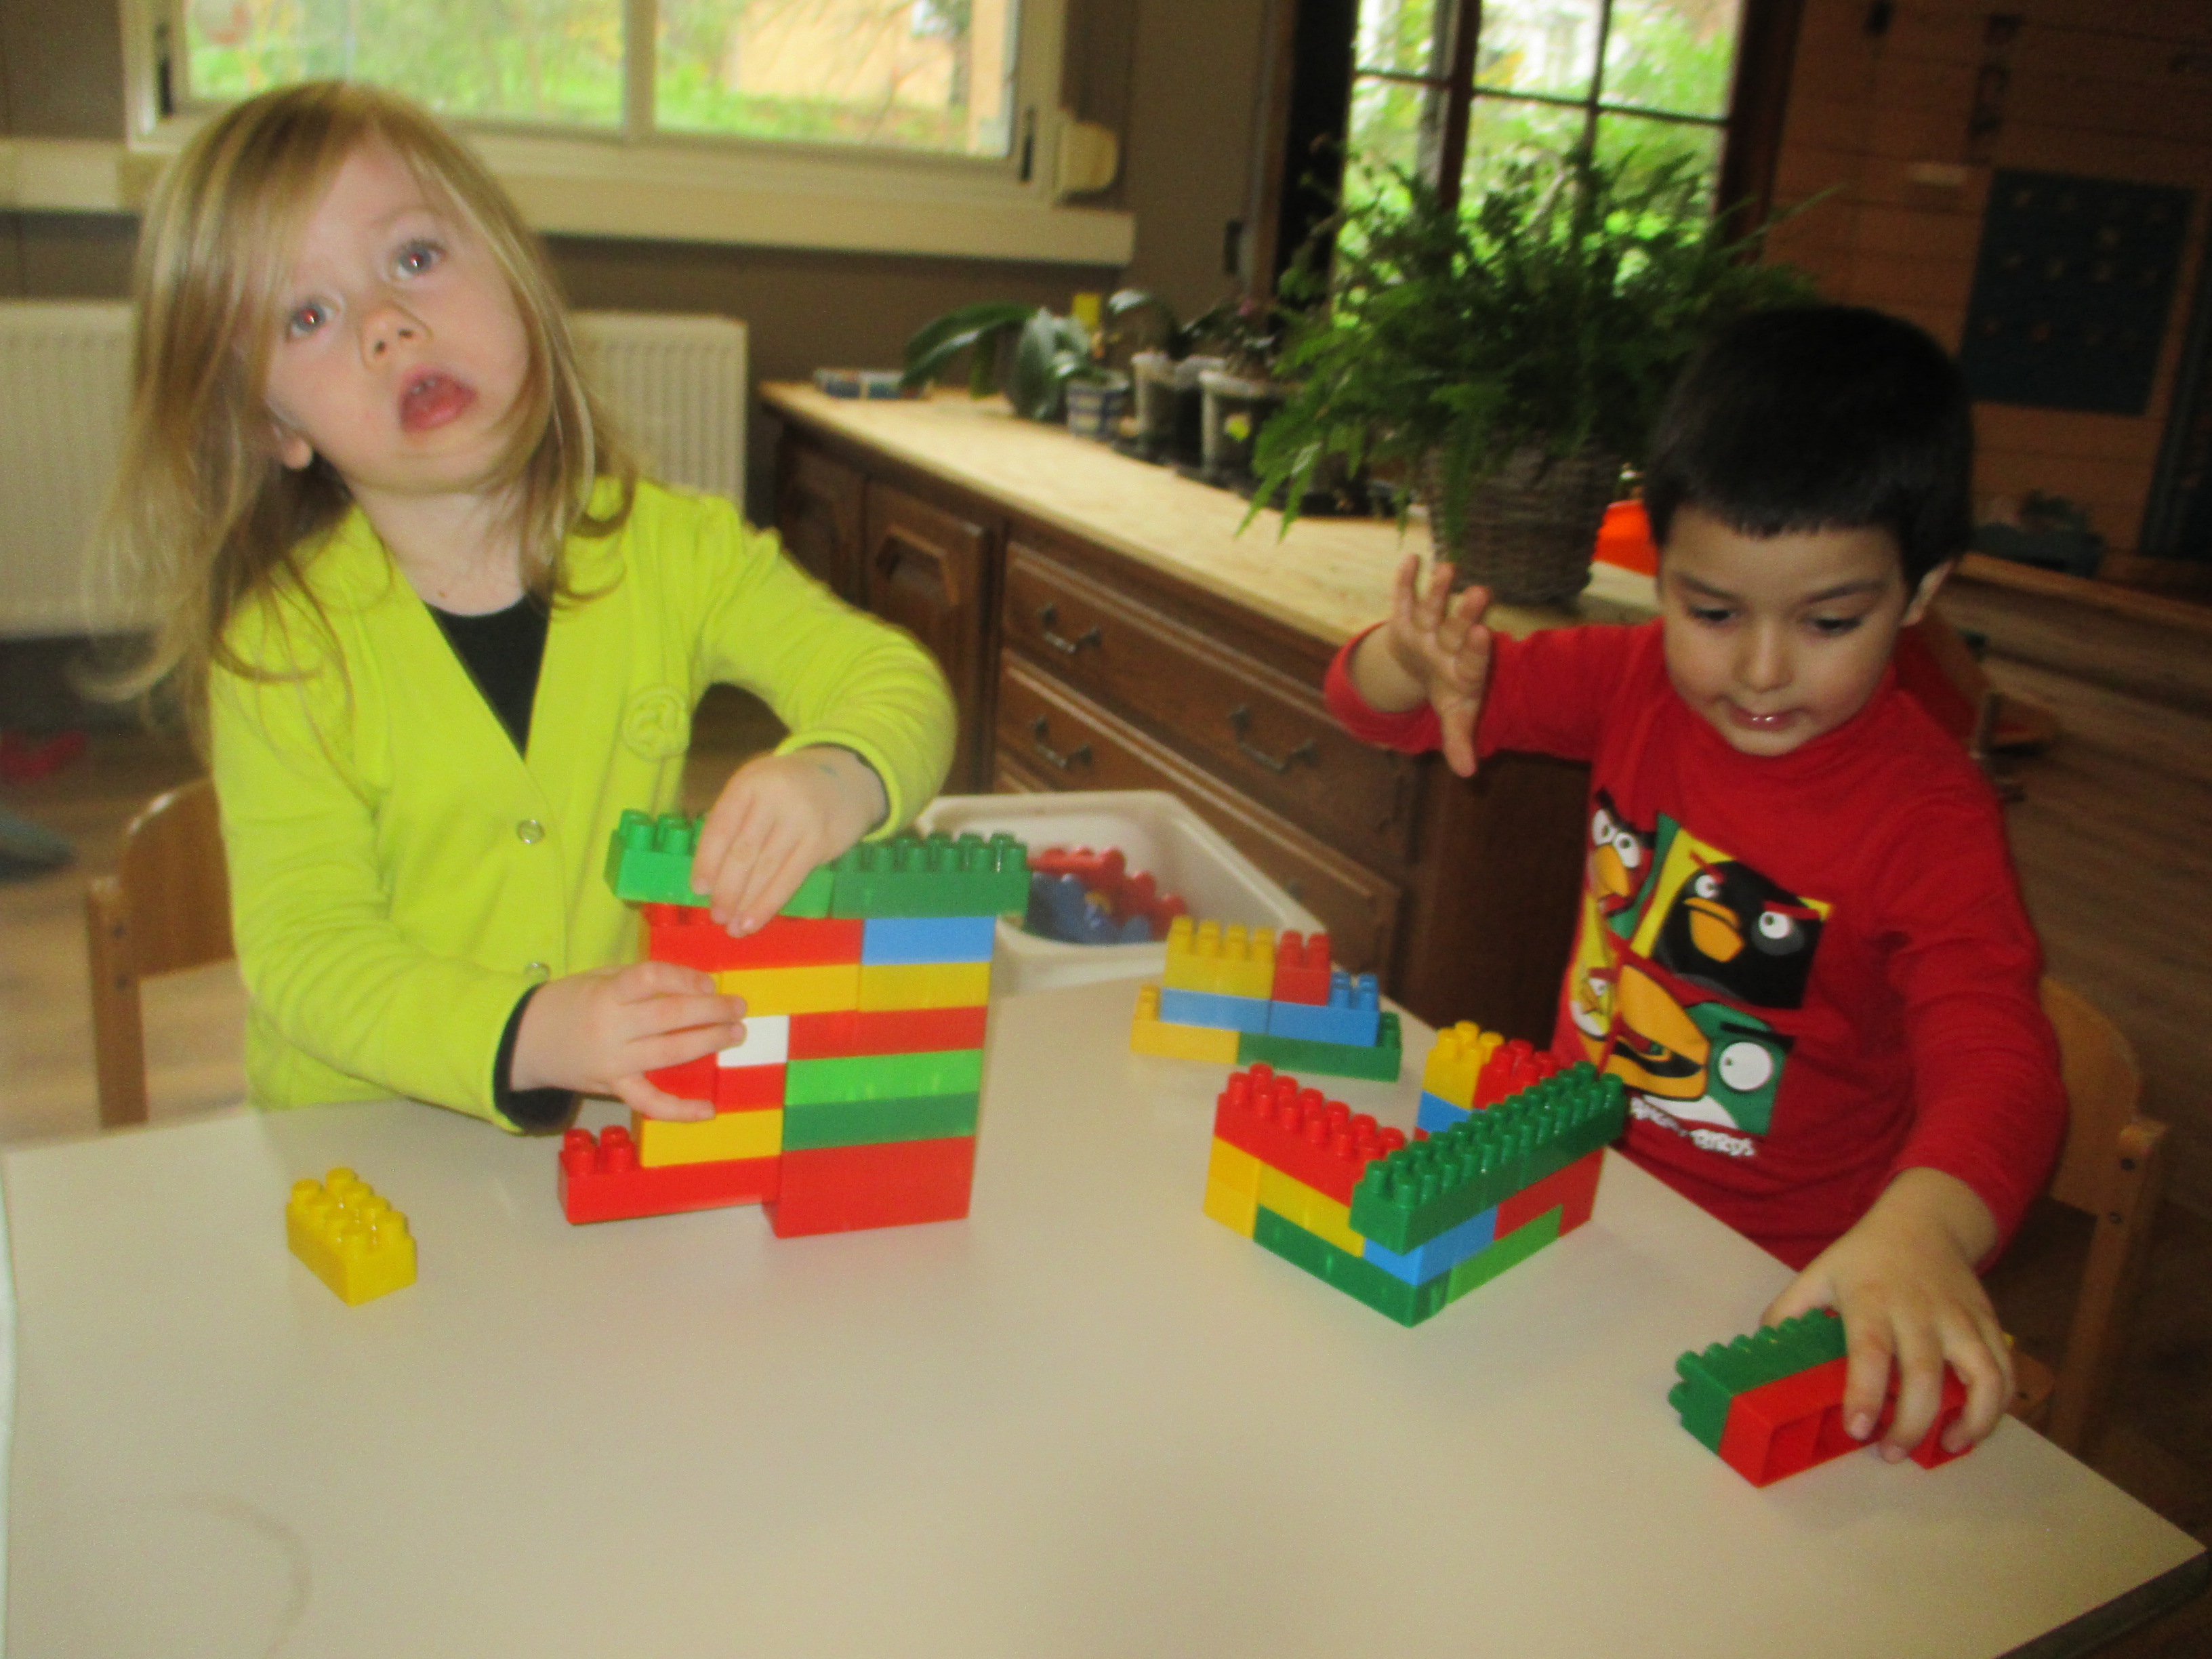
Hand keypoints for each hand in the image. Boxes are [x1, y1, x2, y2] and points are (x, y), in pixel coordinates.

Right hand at [512, 960, 743, 1121]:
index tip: (709, 982)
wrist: (526, 1040)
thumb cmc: (569, 1002)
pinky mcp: (613, 1088)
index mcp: (607, 993)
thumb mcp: (598, 977)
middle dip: (710, 1012)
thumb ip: (639, 980)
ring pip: (668, 1054)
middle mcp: (612, 1027)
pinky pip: (649, 1101)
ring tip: (735, 1034)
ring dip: (707, 1044)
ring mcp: (614, 1061)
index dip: (683, 978)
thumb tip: (691, 983)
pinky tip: (708, 1109)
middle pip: (669, 1017)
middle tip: (739, 1007)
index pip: (649, 979)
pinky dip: (680, 1109)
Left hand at [692, 746, 887, 934]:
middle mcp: (775, 799)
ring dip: (747, 903)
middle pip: (744, 852)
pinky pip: (790, 879)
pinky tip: (754, 922)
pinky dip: (769, 904)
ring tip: (733, 928)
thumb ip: (733, 819)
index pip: (722, 827)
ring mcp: (801, 821)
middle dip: (727, 889)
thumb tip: (711, 875)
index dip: (707, 861)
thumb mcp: (755, 787)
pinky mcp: (820, 842)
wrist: (846, 778)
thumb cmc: (786, 787)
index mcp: (750, 783)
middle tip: (716, 916)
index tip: (698, 889)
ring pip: (767, 870)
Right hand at [1351, 554, 1493, 776]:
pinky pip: (1405, 596)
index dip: (1477, 649)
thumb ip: (1459, 740)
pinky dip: (1406, 579)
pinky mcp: (1407, 616)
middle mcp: (1449, 644)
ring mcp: (1429, 628)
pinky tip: (1411, 559)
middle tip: (1481, 592)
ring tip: (1448, 568)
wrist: (1426, 667)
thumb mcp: (1453, 716)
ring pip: (1434, 608)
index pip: (1473, 660)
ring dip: (1439, 589)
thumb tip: (1468, 774)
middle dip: (1466, 612)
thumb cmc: (1447, 691)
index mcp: (1464, 669)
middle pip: (1458, 628)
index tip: (1482, 634)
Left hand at [1763, 1168, 2009, 1460]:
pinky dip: (1999, 1405)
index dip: (1865, 1393)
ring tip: (1947, 1446)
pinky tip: (1974, 1426)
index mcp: (1871, 1300)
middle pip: (1925, 1375)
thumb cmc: (1865, 1256)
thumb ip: (1790, 1309)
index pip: (1870, 1351)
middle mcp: (1919, 1311)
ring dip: (1972, 1420)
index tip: (1858, 1429)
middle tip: (1890, 1453)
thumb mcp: (1819, 1272)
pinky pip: (2004, 1370)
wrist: (1924, 1220)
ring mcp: (1959, 1318)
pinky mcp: (1988, 1323)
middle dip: (1912, 1423)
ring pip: (1981, 1376)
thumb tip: (1763, 1348)